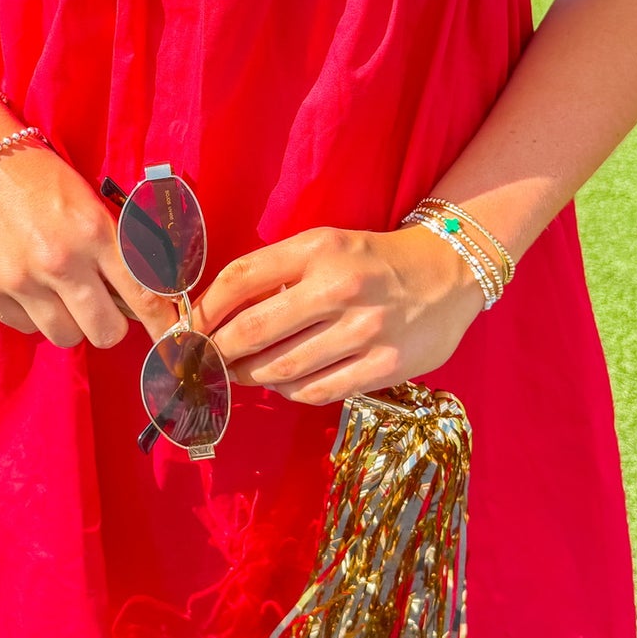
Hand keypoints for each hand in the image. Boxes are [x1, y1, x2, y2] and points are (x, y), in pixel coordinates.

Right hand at [0, 102, 177, 346]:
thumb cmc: (29, 168)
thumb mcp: (83, 196)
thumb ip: (111, 243)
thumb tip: (139, 291)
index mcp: (93, 230)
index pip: (144, 295)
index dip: (162, 323)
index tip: (169, 337)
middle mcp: (60, 261)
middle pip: (106, 332)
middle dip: (109, 324)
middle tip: (101, 307)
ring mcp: (20, 280)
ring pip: (65, 337)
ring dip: (69, 322)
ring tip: (59, 294)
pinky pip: (25, 327)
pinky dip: (31, 314)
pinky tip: (25, 284)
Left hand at [193, 225, 482, 407]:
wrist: (449, 272)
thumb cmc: (373, 261)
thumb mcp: (326, 246)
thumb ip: (278, 273)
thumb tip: (218, 314)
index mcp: (318, 249)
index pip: (240, 278)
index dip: (204, 310)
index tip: (187, 329)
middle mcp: (340, 287)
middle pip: (253, 330)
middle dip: (218, 352)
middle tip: (203, 361)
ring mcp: (365, 330)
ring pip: (282, 369)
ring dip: (250, 376)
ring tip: (239, 374)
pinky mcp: (386, 366)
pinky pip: (318, 391)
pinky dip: (290, 392)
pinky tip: (285, 384)